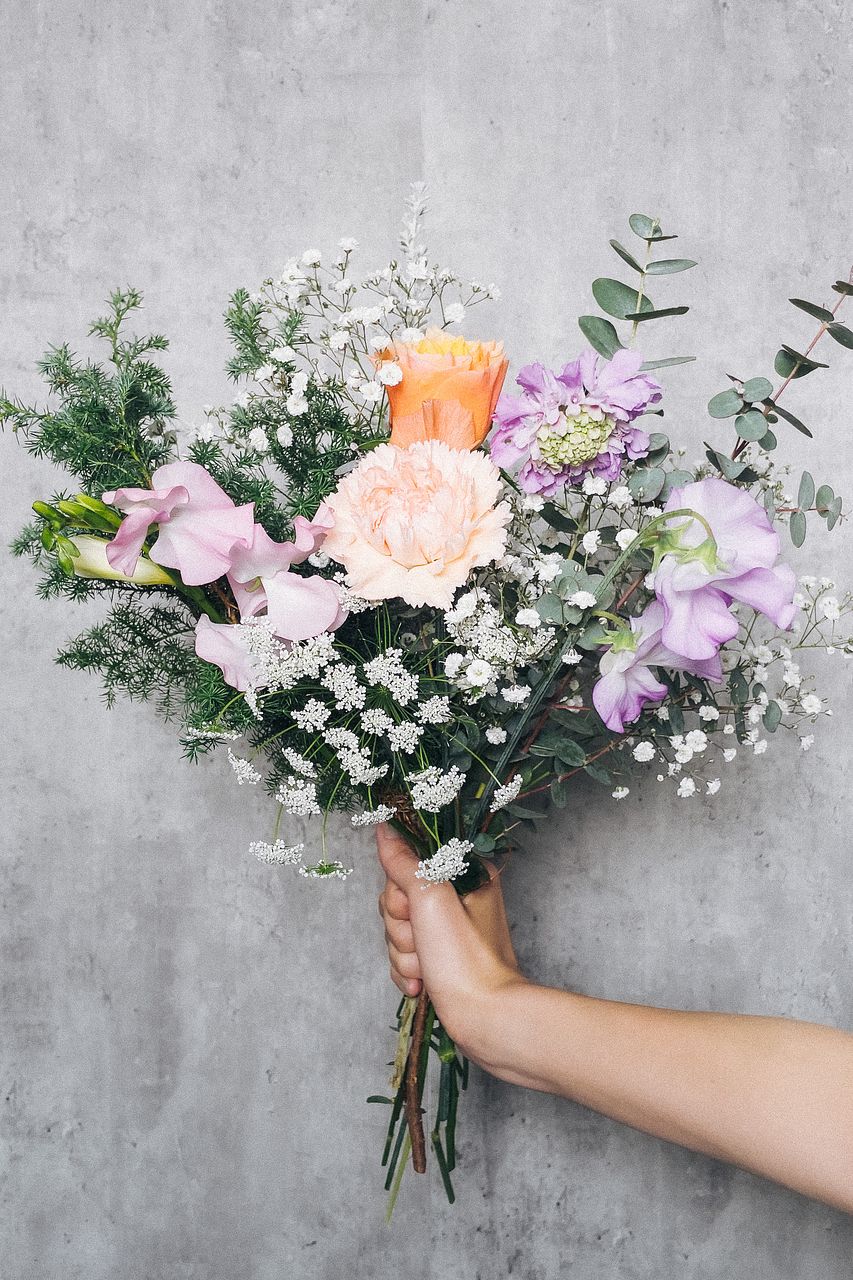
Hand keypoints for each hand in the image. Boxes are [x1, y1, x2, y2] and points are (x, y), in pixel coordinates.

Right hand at [376, 824, 526, 1063]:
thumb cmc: (466, 960)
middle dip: (402, 927)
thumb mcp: (430, 899)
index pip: (409, 861)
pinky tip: (424, 984)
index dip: (401, 888)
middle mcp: (457, 897)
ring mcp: (447, 929)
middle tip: (425, 943)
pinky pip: (402, 956)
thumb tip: (385, 828)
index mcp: (464, 873)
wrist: (486, 1019)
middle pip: (397, 898)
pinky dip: (407, 972)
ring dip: (404, 954)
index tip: (414, 908)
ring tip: (428, 968)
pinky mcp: (439, 958)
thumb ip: (404, 862)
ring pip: (396, 930)